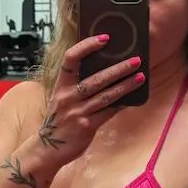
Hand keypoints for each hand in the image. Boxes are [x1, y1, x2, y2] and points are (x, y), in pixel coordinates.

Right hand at [33, 37, 145, 166]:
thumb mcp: (61, 98)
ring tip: (140, 77)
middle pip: (96, 78)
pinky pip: (108, 112)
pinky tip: (132, 99)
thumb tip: (104, 71)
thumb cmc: (58, 120)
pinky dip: (121, 104)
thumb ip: (76, 86)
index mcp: (60, 85)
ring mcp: (77, 112)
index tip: (105, 38)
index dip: (87, 46)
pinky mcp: (86, 126)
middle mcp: (67, 96)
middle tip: (136, 60)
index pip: (71, 58)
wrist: (47, 148)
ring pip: (106, 95)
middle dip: (118, 68)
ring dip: (126, 85)